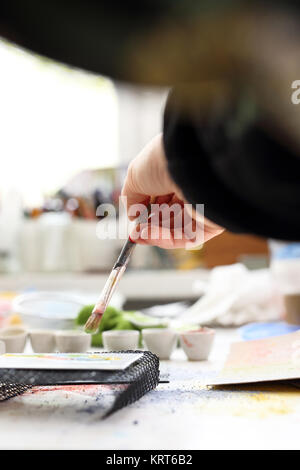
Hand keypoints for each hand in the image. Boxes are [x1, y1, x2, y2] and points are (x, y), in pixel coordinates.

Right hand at [121, 134, 223, 248]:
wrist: (188, 163)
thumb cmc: (162, 162)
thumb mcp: (136, 176)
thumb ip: (131, 197)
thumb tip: (132, 215)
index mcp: (178, 174)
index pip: (163, 197)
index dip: (146, 210)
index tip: (133, 218)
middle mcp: (192, 190)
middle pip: (169, 216)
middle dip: (149, 226)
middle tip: (135, 233)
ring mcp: (202, 207)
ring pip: (176, 230)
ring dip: (154, 234)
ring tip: (138, 235)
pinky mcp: (210, 222)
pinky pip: (187, 238)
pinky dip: (165, 239)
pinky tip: (148, 235)